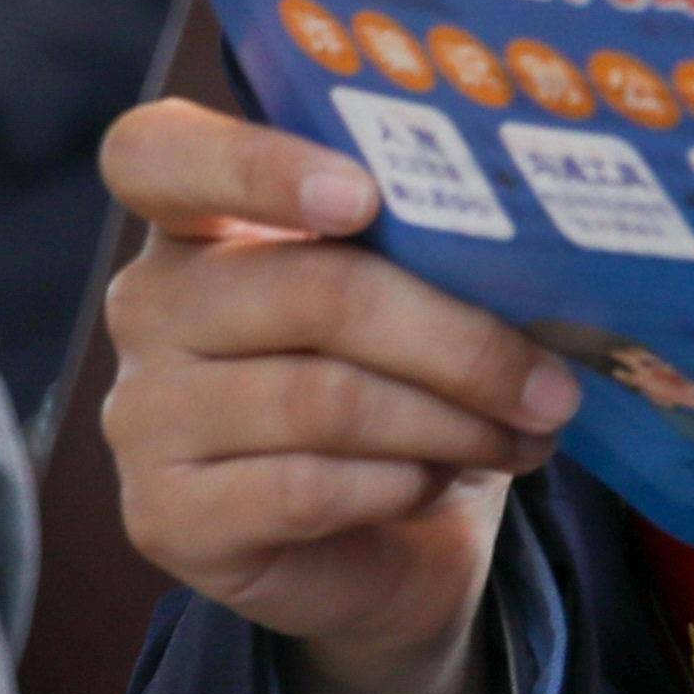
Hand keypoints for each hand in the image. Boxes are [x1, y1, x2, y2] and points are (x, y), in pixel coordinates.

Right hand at [97, 98, 577, 693]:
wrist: (382, 540)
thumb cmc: (402, 379)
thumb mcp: (417, 292)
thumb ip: (431, 247)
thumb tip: (538, 248)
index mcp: (197, 216)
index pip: (161, 153)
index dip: (257, 166)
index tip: (363, 198)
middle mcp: (150, 305)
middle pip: (311, 293)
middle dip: (458, 341)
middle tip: (551, 383)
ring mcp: (143, 414)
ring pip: (322, 399)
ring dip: (449, 423)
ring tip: (525, 434)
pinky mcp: (166, 516)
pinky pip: (304, 489)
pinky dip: (401, 484)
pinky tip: (440, 481)